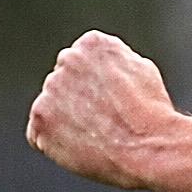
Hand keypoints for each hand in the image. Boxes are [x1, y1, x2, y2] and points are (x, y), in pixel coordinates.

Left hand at [26, 30, 177, 188]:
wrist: (148, 147)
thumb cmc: (152, 113)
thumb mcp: (142, 71)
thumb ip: (113, 62)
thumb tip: (102, 69)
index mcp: (93, 44)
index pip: (82, 63)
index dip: (97, 87)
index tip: (113, 102)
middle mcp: (67, 59)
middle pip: (64, 83)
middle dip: (79, 101)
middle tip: (105, 122)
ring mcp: (50, 89)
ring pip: (51, 107)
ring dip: (67, 121)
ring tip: (98, 137)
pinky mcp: (40, 119)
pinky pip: (39, 134)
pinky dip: (55, 143)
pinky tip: (82, 147)